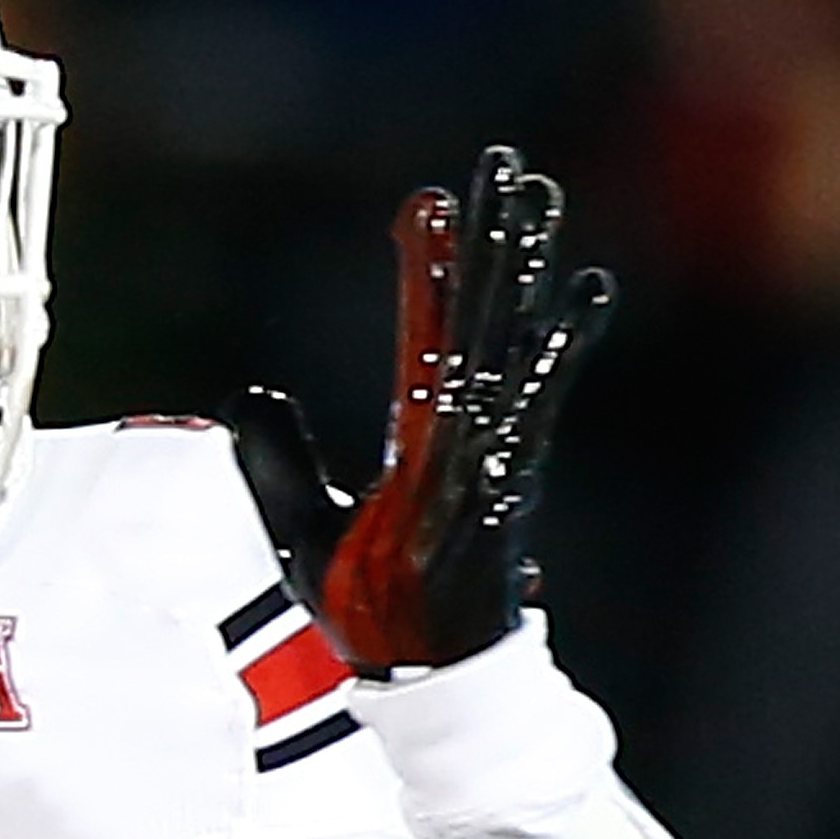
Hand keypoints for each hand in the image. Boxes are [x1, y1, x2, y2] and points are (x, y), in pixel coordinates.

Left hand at [226, 145, 613, 672]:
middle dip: (488, 240)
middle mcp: (461, 431)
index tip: (423, 202)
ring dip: (519, 270)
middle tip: (502, 163)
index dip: (422, 269)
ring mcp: (489, 452)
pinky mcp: (507, 481)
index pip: (419, 332)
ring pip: (504, 341)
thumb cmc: (371, 605)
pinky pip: (532, 403)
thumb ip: (278, 455)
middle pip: (475, 315)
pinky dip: (559, 347)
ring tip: (538, 201)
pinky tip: (588, 292)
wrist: (416, 676)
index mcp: (418, 436)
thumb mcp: (299, 520)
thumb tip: (251, 393)